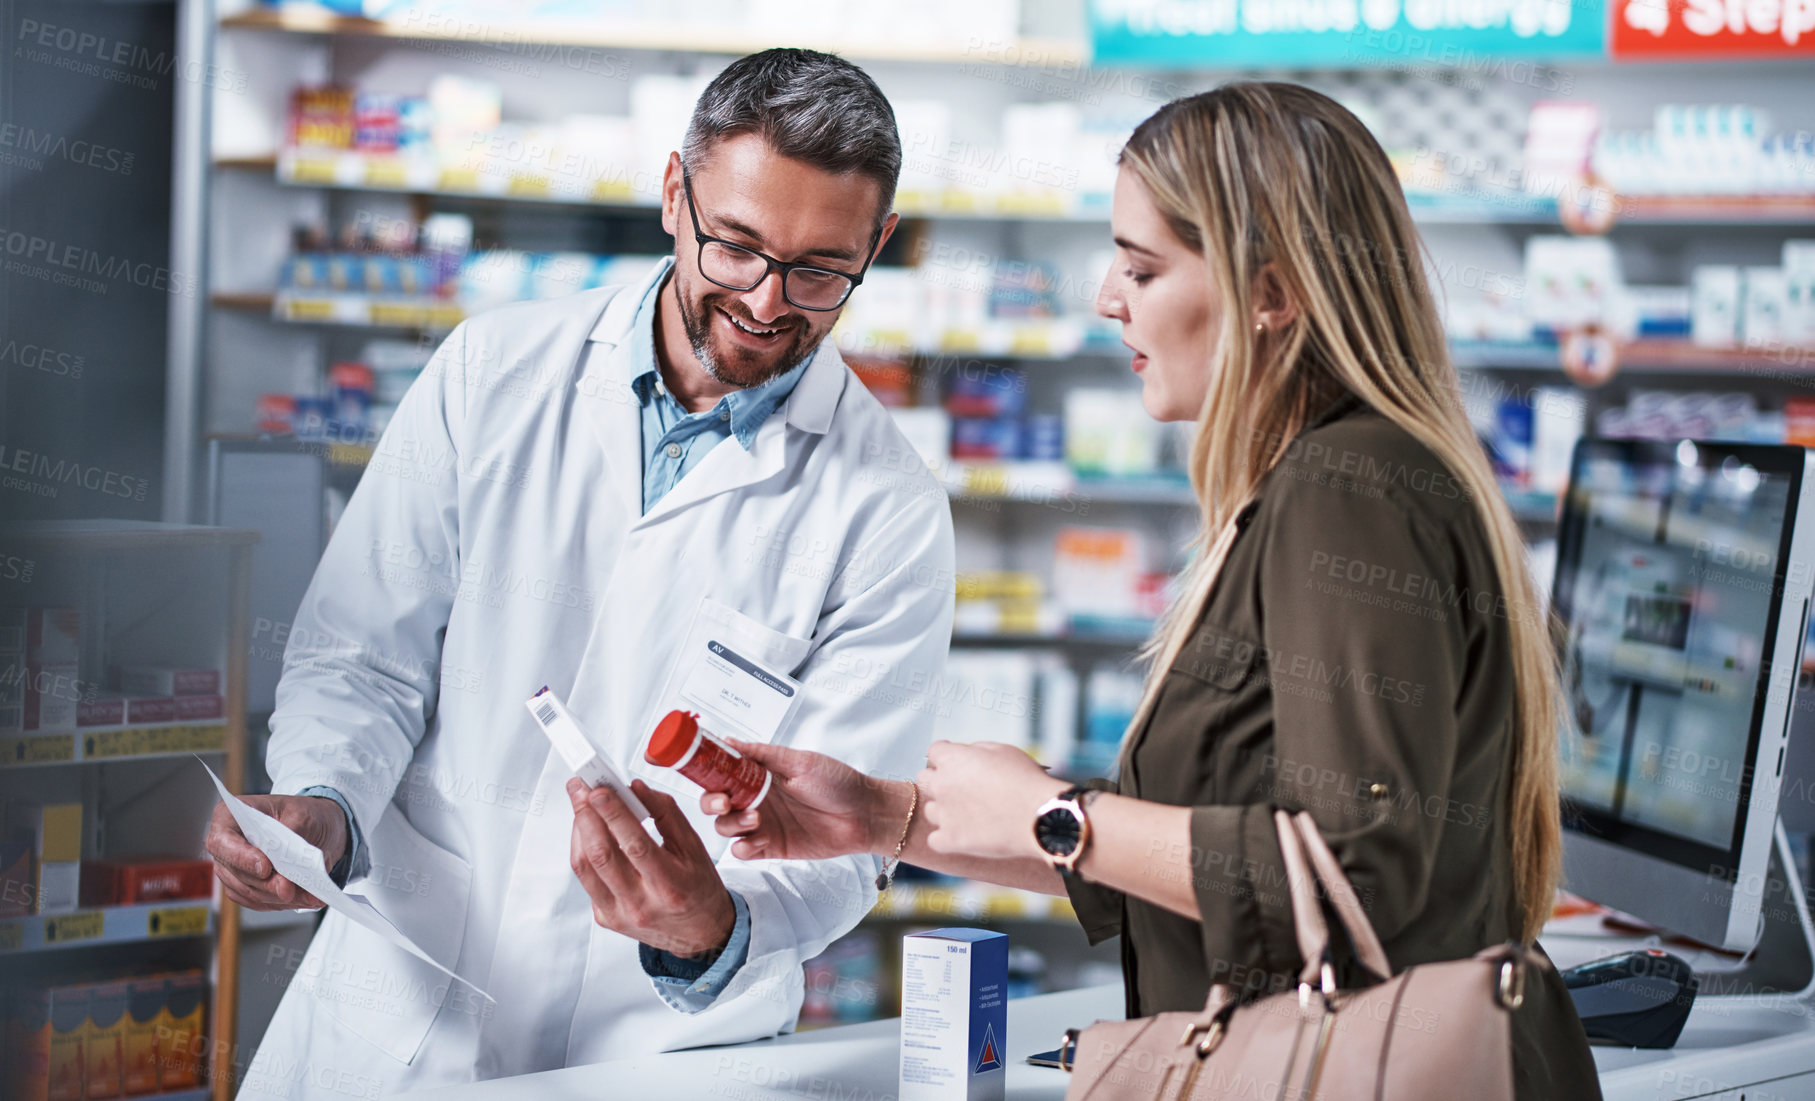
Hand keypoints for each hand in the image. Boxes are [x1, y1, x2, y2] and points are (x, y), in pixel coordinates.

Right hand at [205, 794, 348, 910]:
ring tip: (307, 895)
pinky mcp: (245, 887)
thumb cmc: (303, 815)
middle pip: (236, 872)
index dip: (241, 857)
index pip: (223, 841)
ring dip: (278, 897)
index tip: (265, 868)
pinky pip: (258, 902)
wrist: (316, 829)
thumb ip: (291, 832)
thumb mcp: (302, 814)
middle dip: (266, 884)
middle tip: (289, 889)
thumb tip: (285, 854)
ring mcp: (233, 869)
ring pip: (248, 892)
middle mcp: (226, 845)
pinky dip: (282, 902)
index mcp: (230, 816)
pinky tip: (305, 898)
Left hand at [568, 778, 734, 960]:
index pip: (635, 845)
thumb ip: (666, 813)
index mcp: (670, 886)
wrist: (699, 932)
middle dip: (586, 816)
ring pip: (585, 866)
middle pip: (602, 855)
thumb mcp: (694, 847)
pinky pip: (586, 879)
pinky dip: (583, 850)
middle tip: (581, 789)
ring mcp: (619, 913)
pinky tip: (589, 833)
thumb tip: (636, 788)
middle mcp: (641, 904)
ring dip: (579, 830)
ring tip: (581, 806)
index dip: (614, 814)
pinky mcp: (605, 917)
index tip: (600, 790)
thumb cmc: (698, 888)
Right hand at [701, 739, 902, 862]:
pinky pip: (744, 850)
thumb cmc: (838, 782)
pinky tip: (757, 842)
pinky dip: (743, 847)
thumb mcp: (800, 761)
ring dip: (731, 824)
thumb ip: (763, 754)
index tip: (700, 771)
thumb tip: (729, 739)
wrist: (864, 814)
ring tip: (756, 819)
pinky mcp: (771, 847)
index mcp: (760, 774)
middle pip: (715, 802)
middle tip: (724, 801)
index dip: (707, 772)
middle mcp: (757, 798)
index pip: (722, 772)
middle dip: (711, 801)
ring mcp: (763, 824)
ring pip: (725, 826)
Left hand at [917, 741, 1066, 861]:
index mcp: (953, 759)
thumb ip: (977, 750)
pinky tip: (962, 835)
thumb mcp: (1004, 751)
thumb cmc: (1026, 781)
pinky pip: (935, 839)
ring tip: (969, 814)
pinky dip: (946, 838)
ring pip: (930, 810)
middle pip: (924, 779)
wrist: (1039, 816)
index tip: (957, 762)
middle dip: (940, 781)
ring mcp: (944, 814)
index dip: (947, 756)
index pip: (934, 751)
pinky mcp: (950, 840)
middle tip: (962, 789)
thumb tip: (966, 755)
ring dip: (944, 810)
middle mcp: (942, 785)